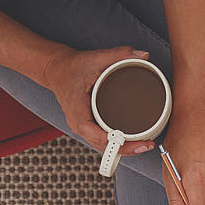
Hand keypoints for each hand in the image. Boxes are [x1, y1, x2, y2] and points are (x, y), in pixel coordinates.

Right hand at [40, 44, 156, 158]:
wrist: (56, 69)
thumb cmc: (72, 66)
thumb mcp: (95, 58)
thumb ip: (120, 54)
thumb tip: (144, 55)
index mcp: (79, 114)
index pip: (100, 138)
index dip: (120, 144)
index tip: (139, 143)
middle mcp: (79, 125)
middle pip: (105, 148)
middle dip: (126, 149)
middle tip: (148, 144)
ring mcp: (82, 128)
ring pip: (104, 147)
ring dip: (123, 149)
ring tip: (144, 144)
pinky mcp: (87, 126)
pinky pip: (103, 141)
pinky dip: (117, 143)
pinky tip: (132, 140)